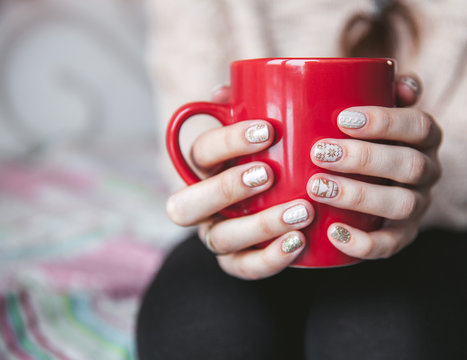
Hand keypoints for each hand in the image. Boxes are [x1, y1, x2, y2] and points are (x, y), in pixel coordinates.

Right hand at [166, 86, 313, 279]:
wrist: (281, 203)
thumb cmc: (270, 159)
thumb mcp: (261, 134)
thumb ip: (245, 109)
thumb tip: (224, 90)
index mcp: (204, 169)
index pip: (201, 152)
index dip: (228, 141)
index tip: (268, 130)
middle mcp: (201, 204)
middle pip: (188, 204)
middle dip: (225, 188)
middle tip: (269, 175)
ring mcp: (216, 235)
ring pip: (219, 238)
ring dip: (258, 225)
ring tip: (302, 211)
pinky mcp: (236, 261)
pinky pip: (243, 267)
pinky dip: (269, 259)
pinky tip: (298, 243)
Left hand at [307, 75, 441, 258]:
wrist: (362, 179)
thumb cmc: (356, 136)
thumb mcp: (365, 109)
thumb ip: (374, 90)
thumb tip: (400, 83)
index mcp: (422, 138)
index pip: (417, 125)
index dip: (385, 122)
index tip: (342, 119)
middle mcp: (425, 172)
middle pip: (409, 165)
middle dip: (364, 159)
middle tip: (320, 153)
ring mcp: (415, 206)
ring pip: (401, 204)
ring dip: (359, 195)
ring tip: (316, 188)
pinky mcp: (399, 235)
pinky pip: (389, 245)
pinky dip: (363, 242)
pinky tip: (333, 232)